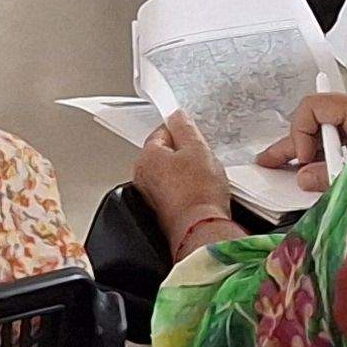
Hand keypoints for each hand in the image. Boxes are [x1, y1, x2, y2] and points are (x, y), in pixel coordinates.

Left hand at [130, 112, 241, 258]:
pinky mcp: (162, 213)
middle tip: (203, 159)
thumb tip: (176, 115)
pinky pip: (175, 192)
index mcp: (147, 157)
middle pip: (165, 154)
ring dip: (186, 173)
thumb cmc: (199, 193)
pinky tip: (200, 194)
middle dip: (185, 154)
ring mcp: (150, 197)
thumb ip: (185, 127)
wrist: (202, 231)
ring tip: (204, 180)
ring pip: (171, 174)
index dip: (181, 131)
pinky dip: (187, 191)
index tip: (195, 136)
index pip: (162, 132)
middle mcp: (142, 177)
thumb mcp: (197, 148)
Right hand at [269, 88, 346, 192]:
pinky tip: (314, 175)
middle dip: (293, 145)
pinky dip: (326, 163)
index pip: (315, 107)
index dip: (301, 132)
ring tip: (285, 170)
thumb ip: (336, 175)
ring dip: (308, 156)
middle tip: (270, 160)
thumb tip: (305, 178)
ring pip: (328, 139)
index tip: (302, 159)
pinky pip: (341, 152)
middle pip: (317, 125)